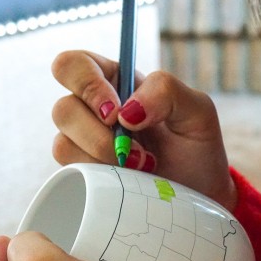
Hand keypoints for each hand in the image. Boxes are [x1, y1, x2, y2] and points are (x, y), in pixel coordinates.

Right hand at [51, 51, 236, 211]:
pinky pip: (71, 169)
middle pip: (63, 109)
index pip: (74, 66)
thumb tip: (126, 111)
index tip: (116, 113)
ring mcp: (85, 144)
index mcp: (115, 82)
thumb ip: (167, 92)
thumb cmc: (196, 148)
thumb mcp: (197, 111)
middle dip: (98, 134)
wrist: (198, 194)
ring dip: (103, 157)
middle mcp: (93, 110)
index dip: (85, 84)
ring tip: (142, 165)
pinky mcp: (84, 173)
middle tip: (135, 149)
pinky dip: (99, 176)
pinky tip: (127, 179)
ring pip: (63, 142)